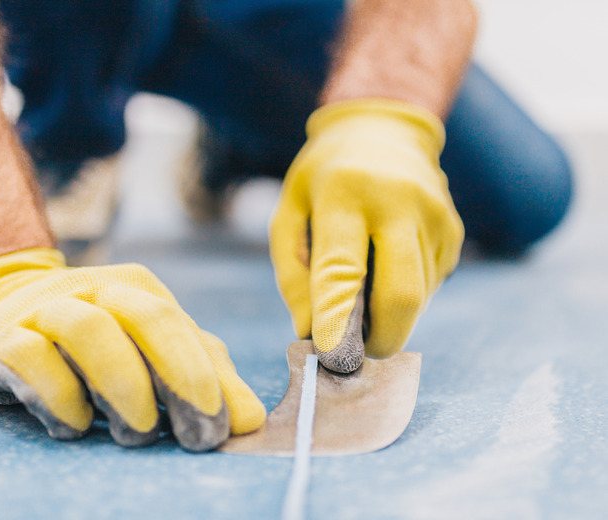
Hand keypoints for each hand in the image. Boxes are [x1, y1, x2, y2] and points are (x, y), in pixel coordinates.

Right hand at [0, 248, 264, 450]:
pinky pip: (29, 358)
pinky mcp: (0, 339)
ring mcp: (44, 310)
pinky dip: (58, 395)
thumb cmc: (92, 339)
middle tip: (196, 435)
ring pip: (87, 329)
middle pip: (145, 318)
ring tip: (138, 431)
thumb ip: (200, 375)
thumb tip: (248, 419)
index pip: (179, 326)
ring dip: (121, 384)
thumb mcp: (149, 350)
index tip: (225, 429)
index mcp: (137, 291)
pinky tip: (74, 426)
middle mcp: (94, 291)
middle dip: (179, 376)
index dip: (207, 378)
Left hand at [270, 99, 463, 371]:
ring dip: (390, 315)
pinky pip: (430, 284)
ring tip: (366, 292)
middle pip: (401, 295)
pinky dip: (406, 294)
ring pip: (418, 297)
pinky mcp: (454, 230)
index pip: (343, 268)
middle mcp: (398, 203)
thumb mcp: (289, 211)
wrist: (382, 130)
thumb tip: (309, 332)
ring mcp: (435, 216)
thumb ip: (293, 273)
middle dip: (379, 338)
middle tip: (356, 350)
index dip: (336, 318)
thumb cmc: (323, 178)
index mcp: (345, 194)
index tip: (329, 355)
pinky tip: (387, 265)